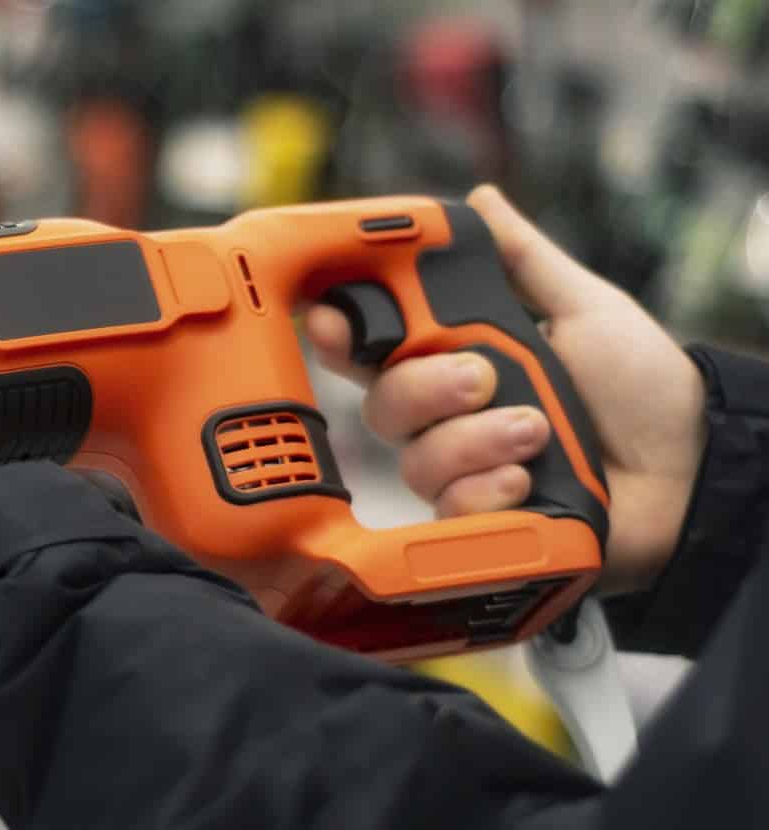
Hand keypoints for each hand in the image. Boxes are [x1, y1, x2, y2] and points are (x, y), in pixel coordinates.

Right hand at [304, 185, 706, 594]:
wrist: (690, 468)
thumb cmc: (642, 387)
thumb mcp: (585, 307)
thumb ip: (523, 259)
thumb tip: (481, 199)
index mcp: (458, 360)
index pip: (375, 345)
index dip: (340, 332)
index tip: (328, 319)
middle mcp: (448, 418)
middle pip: (384, 403)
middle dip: (428, 387)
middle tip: (482, 378)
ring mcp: (463, 472)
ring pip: (416, 459)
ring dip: (476, 441)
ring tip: (538, 433)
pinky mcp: (481, 523)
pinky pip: (449, 510)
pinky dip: (488, 491)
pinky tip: (528, 481)